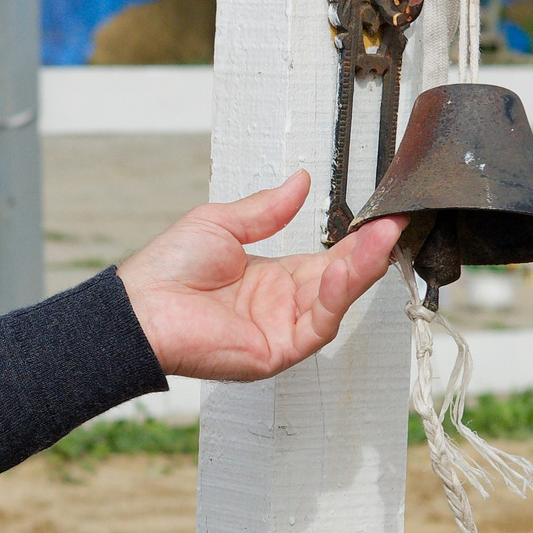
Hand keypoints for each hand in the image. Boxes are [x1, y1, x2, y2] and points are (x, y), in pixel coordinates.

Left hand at [115, 170, 403, 381]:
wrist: (138, 308)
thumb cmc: (165, 270)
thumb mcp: (221, 224)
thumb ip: (266, 208)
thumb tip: (299, 181)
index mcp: (272, 277)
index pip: (328, 258)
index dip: (356, 239)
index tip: (380, 216)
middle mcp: (282, 305)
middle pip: (340, 279)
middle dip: (369, 250)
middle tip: (394, 222)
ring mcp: (282, 330)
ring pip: (336, 300)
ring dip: (362, 268)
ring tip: (382, 236)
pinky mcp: (278, 351)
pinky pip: (318, 323)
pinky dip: (337, 294)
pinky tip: (346, 267)